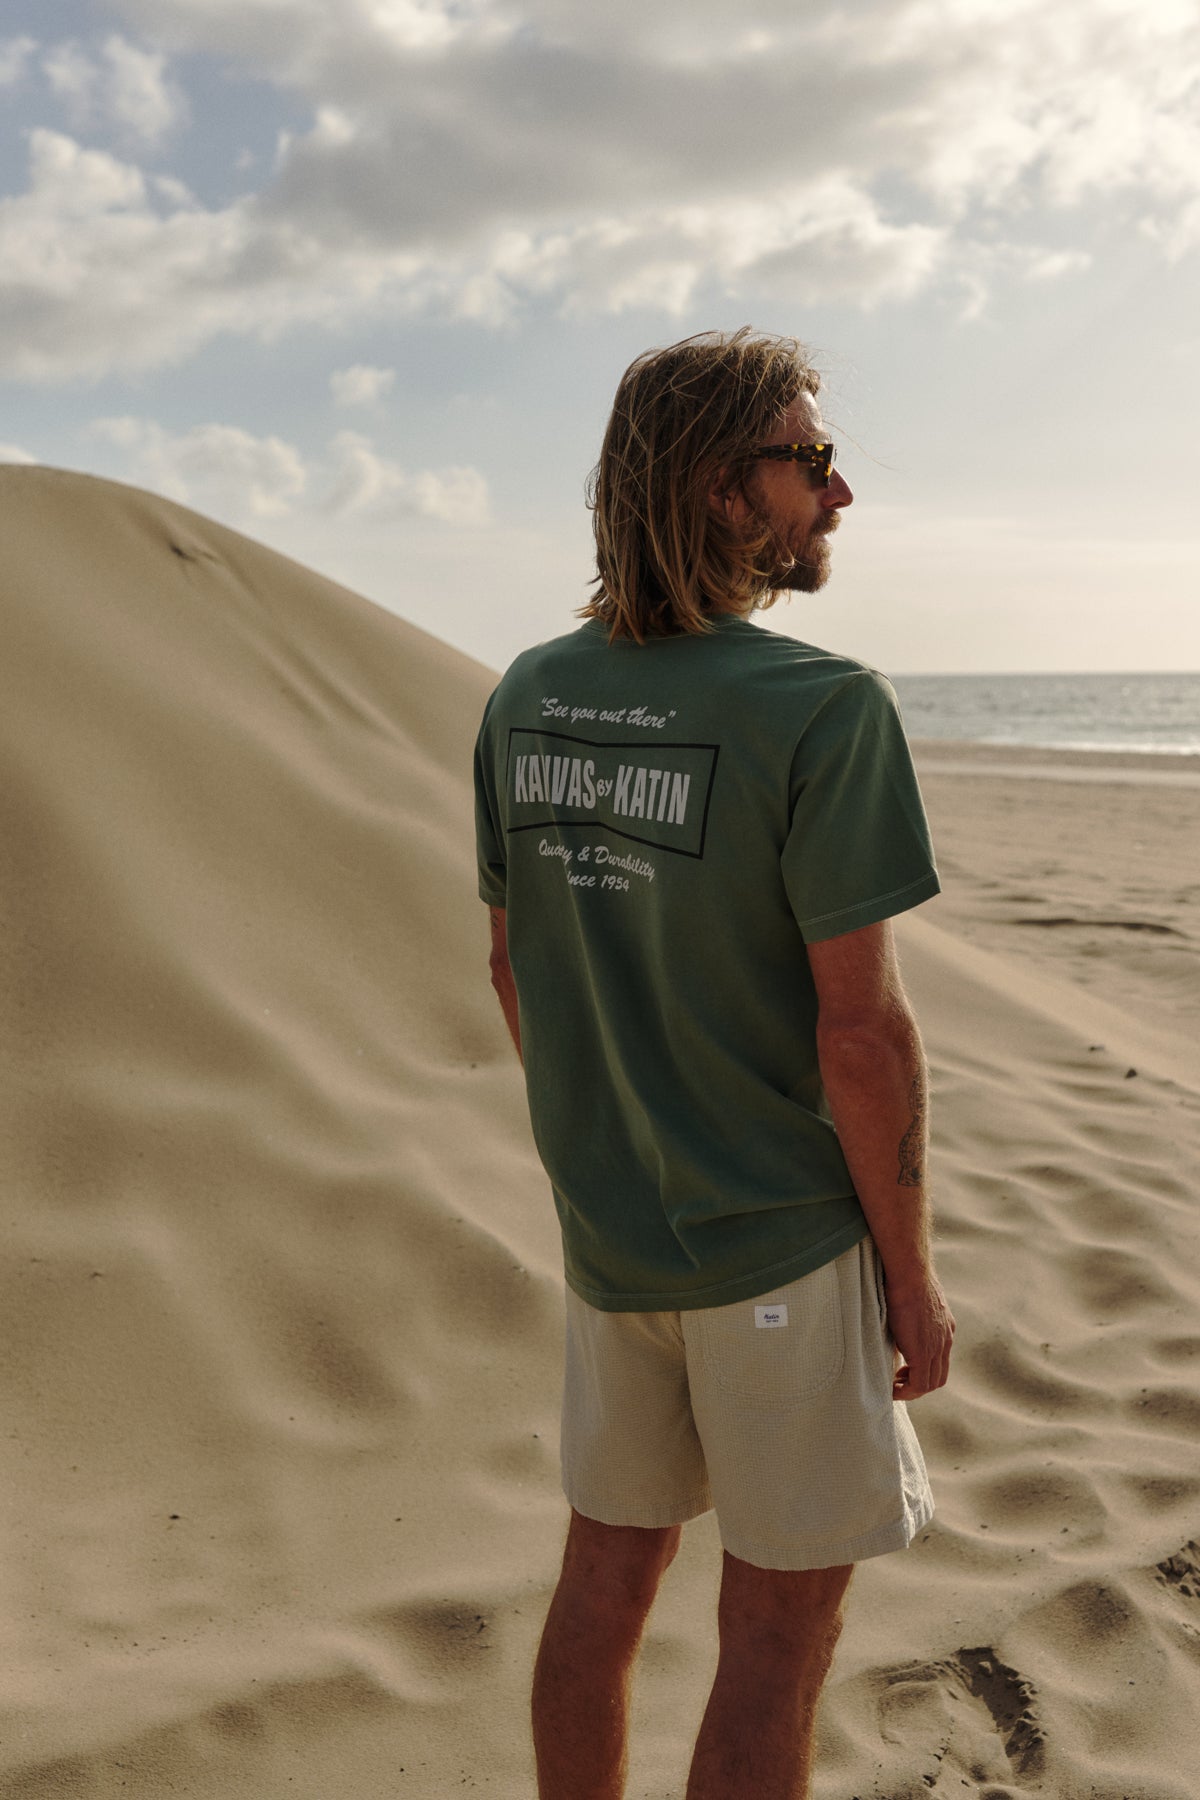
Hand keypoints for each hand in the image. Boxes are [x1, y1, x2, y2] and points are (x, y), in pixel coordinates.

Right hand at [883, 1271, 954, 1399]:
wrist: (910, 1273)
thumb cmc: (907, 1277)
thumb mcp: (915, 1298)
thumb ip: (913, 1313)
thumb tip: (900, 1315)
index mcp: (945, 1327)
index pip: (940, 1359)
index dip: (923, 1369)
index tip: (903, 1369)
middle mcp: (945, 1340)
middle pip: (939, 1376)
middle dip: (918, 1384)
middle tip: (898, 1381)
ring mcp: (938, 1347)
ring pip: (931, 1383)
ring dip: (912, 1389)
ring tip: (894, 1386)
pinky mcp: (924, 1352)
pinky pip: (920, 1384)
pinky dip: (907, 1391)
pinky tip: (892, 1388)